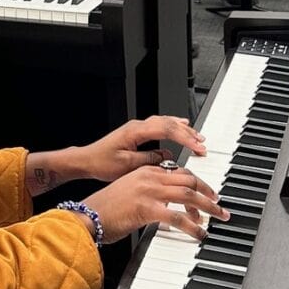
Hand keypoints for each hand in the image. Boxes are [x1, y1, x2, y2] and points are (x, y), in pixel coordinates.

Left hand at [74, 115, 205, 182]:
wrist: (86, 160)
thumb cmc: (101, 163)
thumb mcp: (127, 165)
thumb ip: (149, 160)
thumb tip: (168, 156)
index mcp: (135, 131)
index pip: (166, 129)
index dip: (184, 137)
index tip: (197, 147)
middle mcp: (137, 126)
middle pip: (168, 123)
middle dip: (188, 133)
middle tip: (202, 144)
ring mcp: (137, 128)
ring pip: (165, 122)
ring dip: (182, 129)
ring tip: (197, 137)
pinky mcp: (136, 133)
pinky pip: (159, 125)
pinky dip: (173, 126)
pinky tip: (182, 126)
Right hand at [81, 164, 228, 243]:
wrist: (86, 216)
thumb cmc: (104, 209)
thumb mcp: (128, 192)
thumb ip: (148, 192)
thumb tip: (167, 205)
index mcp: (144, 171)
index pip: (179, 171)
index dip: (197, 183)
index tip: (207, 193)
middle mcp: (148, 177)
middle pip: (189, 180)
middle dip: (209, 193)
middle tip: (219, 205)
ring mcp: (148, 192)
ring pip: (188, 195)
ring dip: (208, 207)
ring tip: (218, 217)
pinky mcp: (147, 209)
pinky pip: (179, 218)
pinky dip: (193, 227)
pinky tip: (200, 234)